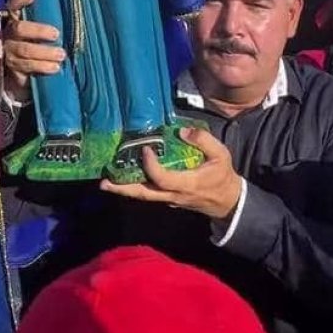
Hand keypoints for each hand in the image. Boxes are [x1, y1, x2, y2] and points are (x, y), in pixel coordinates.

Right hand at [3, 0, 64, 100]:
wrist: (18, 70)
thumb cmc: (32, 43)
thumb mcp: (34, 31)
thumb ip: (42, 22)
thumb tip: (65, 12)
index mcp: (12, 20)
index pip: (12, 6)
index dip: (19, 1)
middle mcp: (7, 34)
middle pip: (19, 29)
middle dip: (39, 31)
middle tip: (56, 34)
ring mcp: (8, 51)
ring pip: (25, 50)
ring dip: (45, 53)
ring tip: (61, 54)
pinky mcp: (12, 68)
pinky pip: (27, 66)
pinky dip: (42, 67)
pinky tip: (54, 67)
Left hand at [101, 126, 242, 220]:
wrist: (227, 201)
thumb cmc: (223, 176)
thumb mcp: (221, 154)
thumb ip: (204, 140)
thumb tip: (182, 131)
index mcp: (187, 184)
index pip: (162, 178)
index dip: (150, 165)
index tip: (145, 150)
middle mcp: (174, 195)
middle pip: (145, 195)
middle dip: (124, 189)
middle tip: (105, 182)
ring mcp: (170, 199)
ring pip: (144, 197)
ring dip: (125, 190)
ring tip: (106, 182)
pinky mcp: (168, 199)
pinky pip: (149, 194)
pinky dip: (136, 188)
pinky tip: (125, 178)